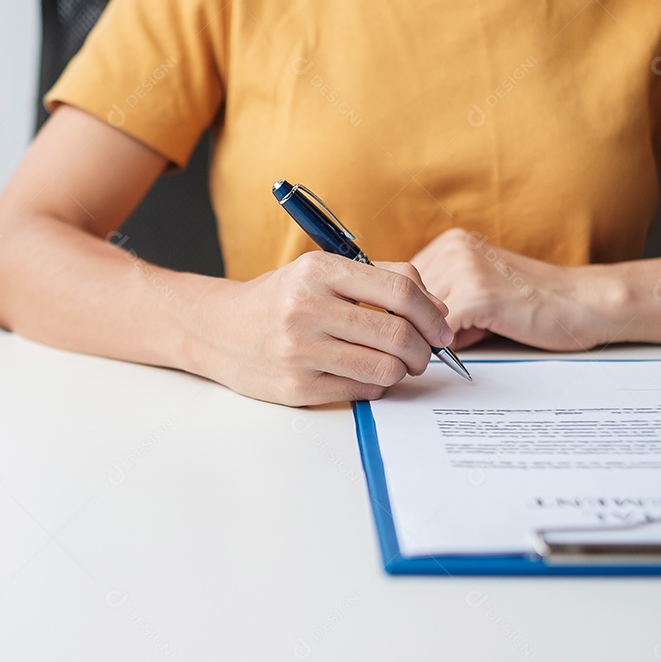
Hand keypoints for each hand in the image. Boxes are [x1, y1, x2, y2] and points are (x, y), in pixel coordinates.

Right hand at [186, 251, 453, 405]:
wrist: (218, 329)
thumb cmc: (279, 299)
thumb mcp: (320, 271)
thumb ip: (379, 280)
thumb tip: (437, 310)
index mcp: (318, 271)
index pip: (399, 291)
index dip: (432, 314)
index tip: (441, 327)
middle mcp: (306, 309)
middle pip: (397, 335)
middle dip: (424, 349)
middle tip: (425, 353)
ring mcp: (299, 351)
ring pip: (385, 368)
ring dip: (403, 370)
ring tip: (397, 364)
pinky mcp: (296, 386)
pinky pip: (362, 390)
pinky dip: (376, 385)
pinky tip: (367, 374)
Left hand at [412, 229, 629, 350]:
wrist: (583, 303)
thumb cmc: (532, 303)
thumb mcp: (477, 289)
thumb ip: (440, 299)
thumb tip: (400, 326)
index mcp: (450, 243)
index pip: (399, 282)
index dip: (404, 312)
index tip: (412, 329)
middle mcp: (453, 249)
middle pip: (404, 301)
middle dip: (417, 326)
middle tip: (442, 340)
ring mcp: (464, 269)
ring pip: (419, 318)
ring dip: (434, 337)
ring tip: (470, 334)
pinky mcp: (477, 295)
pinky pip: (440, 333)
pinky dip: (449, 347)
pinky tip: (475, 341)